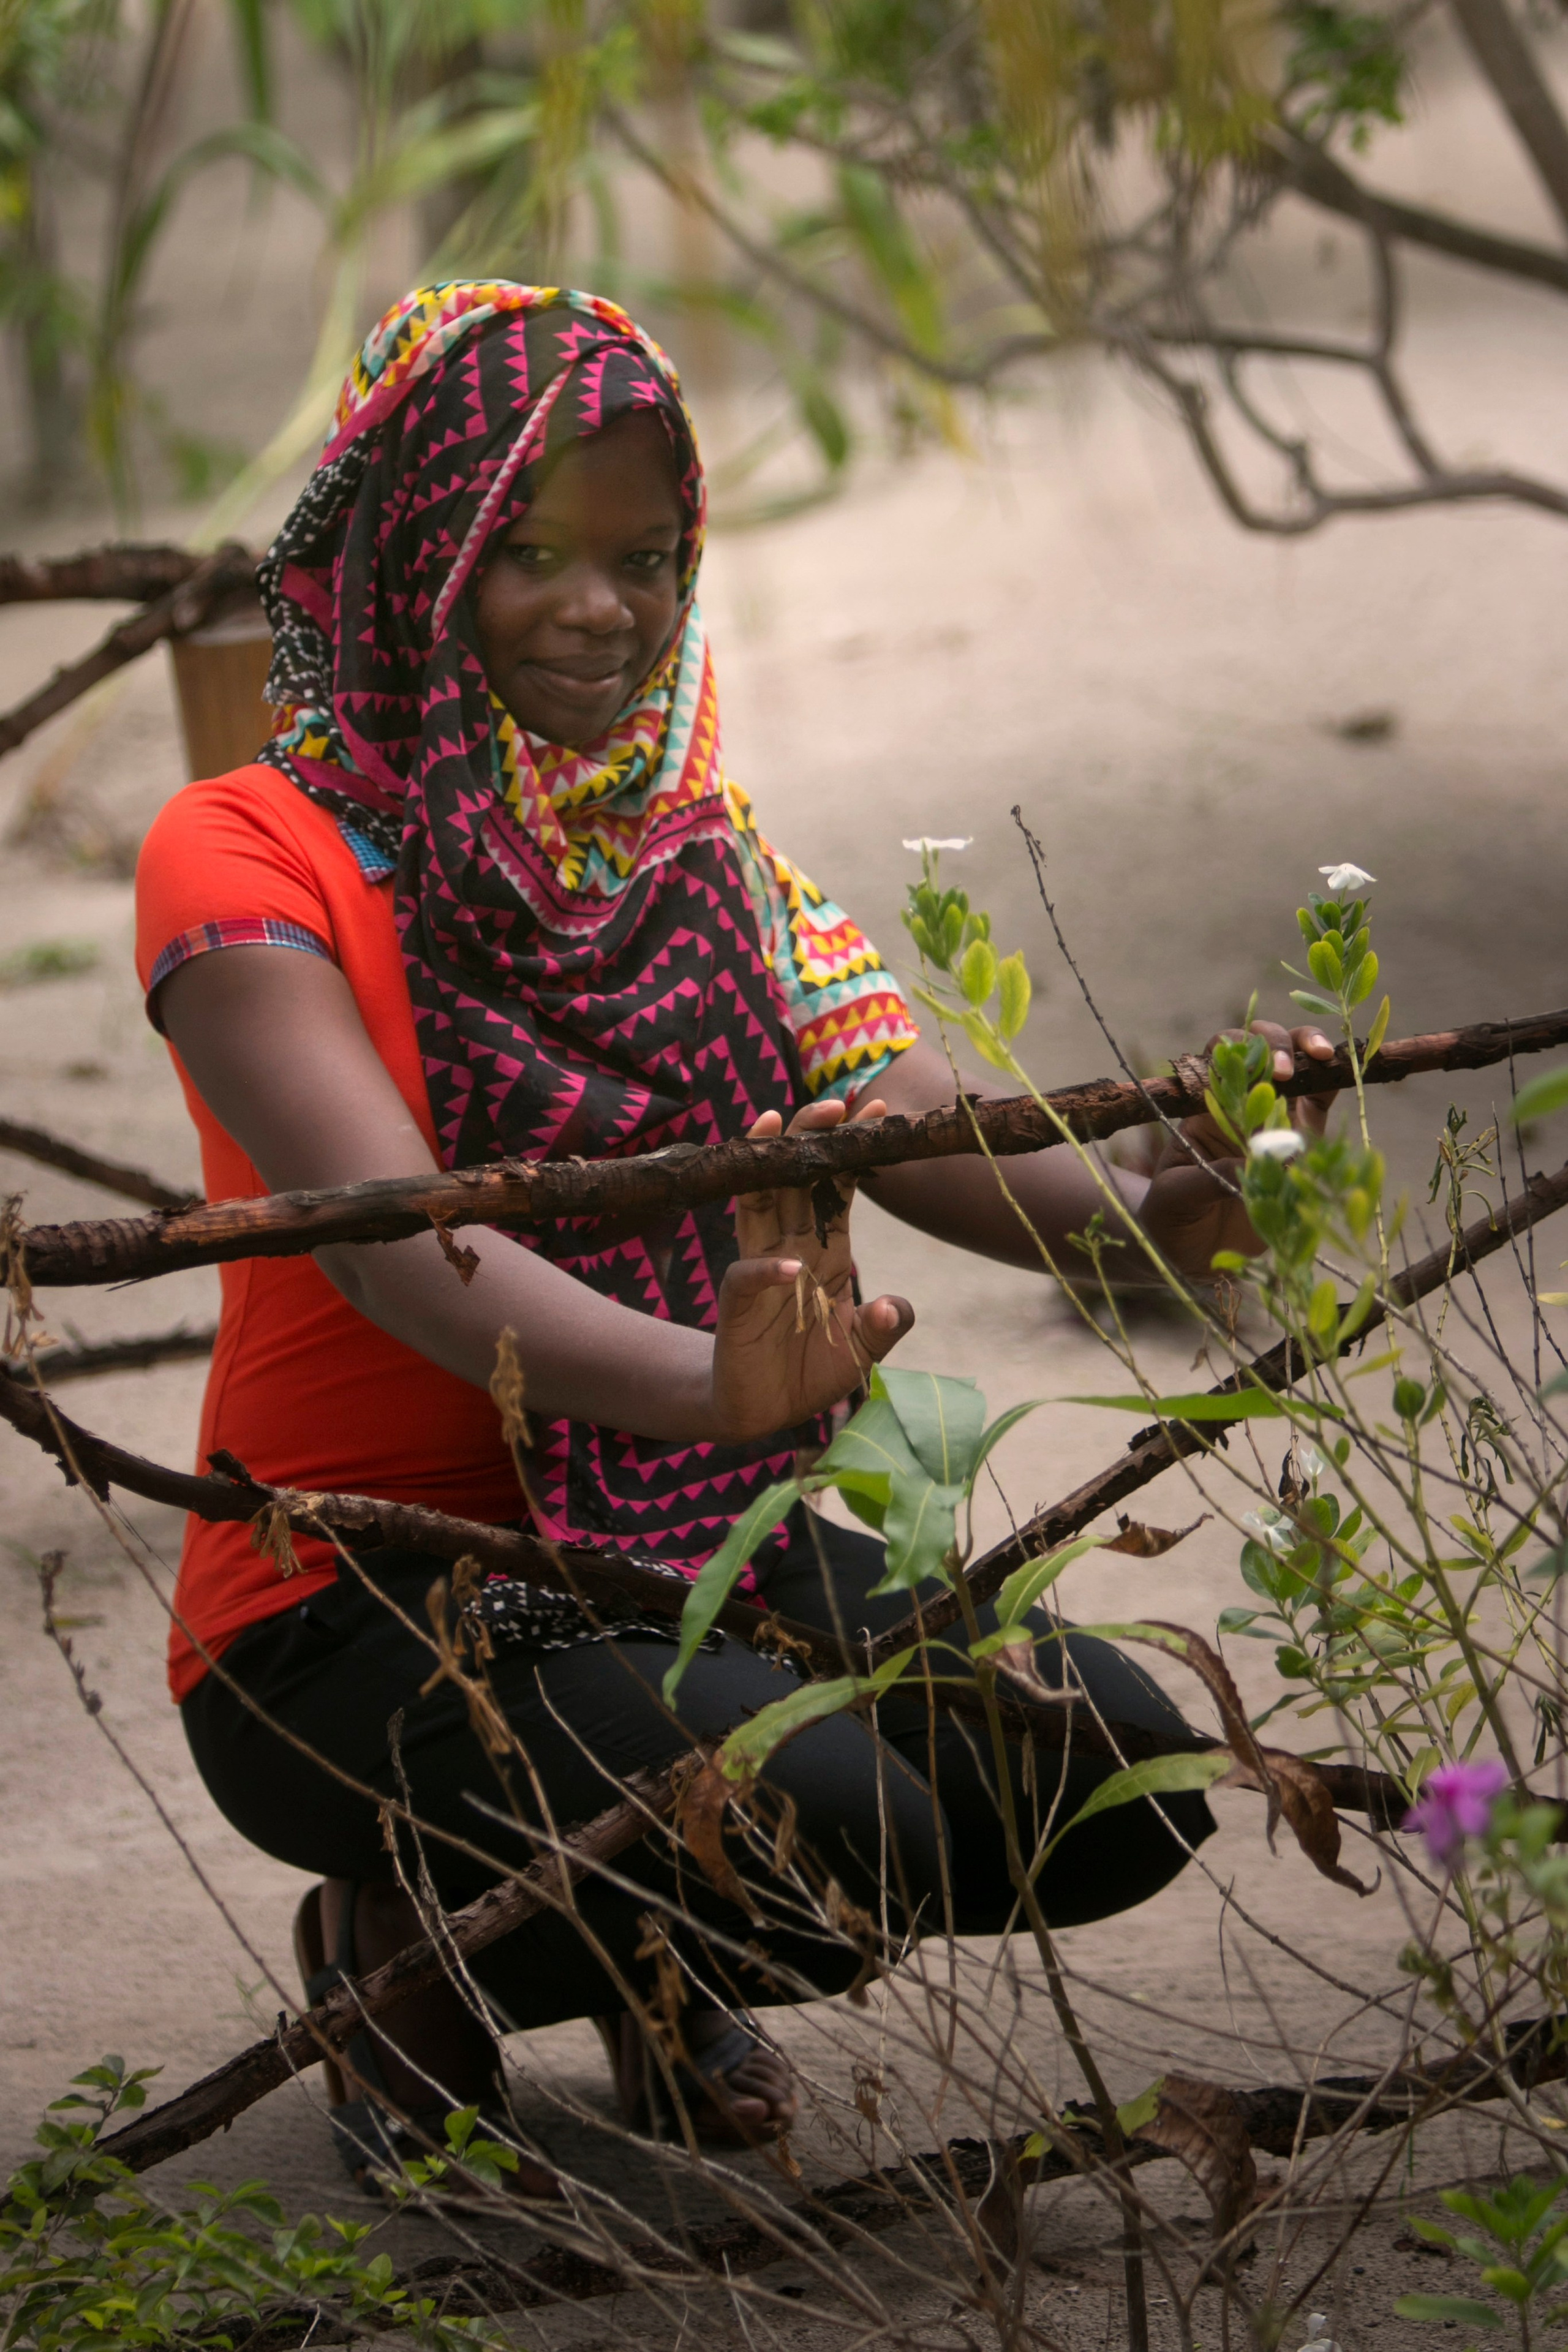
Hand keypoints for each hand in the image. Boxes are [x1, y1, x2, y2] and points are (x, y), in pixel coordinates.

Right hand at [709, 1095, 913, 1443]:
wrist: (762, 1413)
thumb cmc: (809, 1372)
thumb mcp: (862, 1352)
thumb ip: (885, 1327)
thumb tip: (894, 1304)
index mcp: (826, 1250)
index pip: (840, 1187)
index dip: (854, 1150)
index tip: (878, 1109)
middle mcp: (791, 1248)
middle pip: (798, 1179)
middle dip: (813, 1138)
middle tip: (834, 1101)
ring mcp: (760, 1269)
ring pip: (759, 1204)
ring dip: (766, 1166)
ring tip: (775, 1122)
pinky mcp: (737, 1303)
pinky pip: (747, 1276)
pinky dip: (765, 1269)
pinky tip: (788, 1265)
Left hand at [1138, 1022, 1337, 1273]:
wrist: (1193, 1250)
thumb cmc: (1173, 1217)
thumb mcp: (1176, 1198)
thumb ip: (1210, 1178)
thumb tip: (1257, 1161)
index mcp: (1204, 1106)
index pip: (1219, 1057)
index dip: (1238, 1050)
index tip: (1250, 1069)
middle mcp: (1240, 1101)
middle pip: (1260, 1048)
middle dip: (1277, 1044)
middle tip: (1285, 1072)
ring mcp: (1276, 1116)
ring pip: (1298, 1064)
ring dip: (1311, 1050)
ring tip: (1322, 1058)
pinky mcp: (1304, 1138)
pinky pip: (1322, 1100)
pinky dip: (1335, 1079)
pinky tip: (1345, 1073)